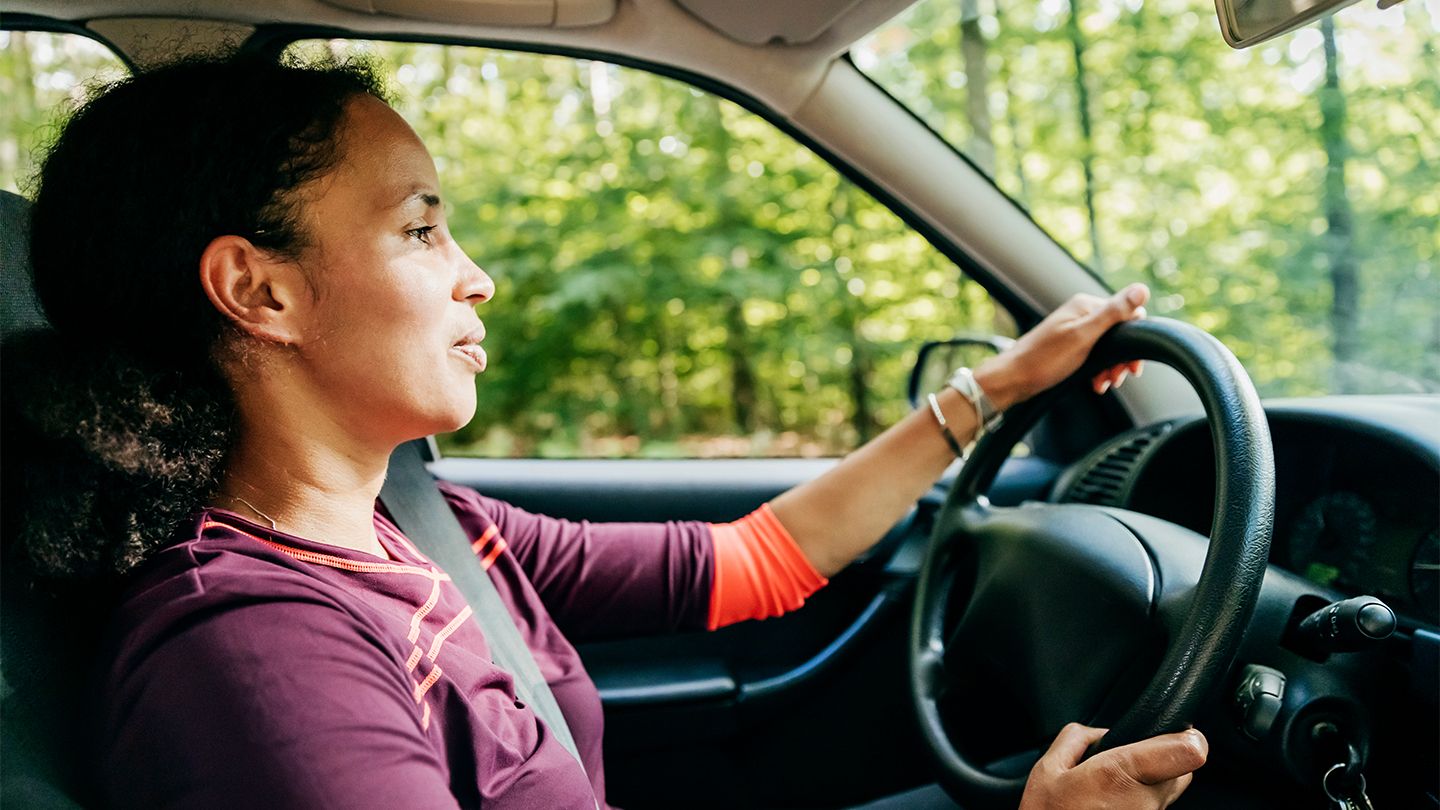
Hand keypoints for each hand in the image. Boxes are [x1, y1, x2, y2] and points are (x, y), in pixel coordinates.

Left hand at [974, 283, 1149, 409]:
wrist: (1013, 380)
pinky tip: (1096, 383)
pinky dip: (1099, 370)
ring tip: (1105, 383)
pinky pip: (1094, 356)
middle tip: (1117, 377)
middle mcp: (1080, 314)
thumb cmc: (1044, 360)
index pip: (1127, 314)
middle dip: (1122, 358)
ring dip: (1111, 367)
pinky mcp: (1069, 347)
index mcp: (1085, 306)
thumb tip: (1142, 289)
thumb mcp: (1083, 336)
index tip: (1132, 365)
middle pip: (1118, 333)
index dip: (1134, 339)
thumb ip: (1112, 314)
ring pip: (1107, 347)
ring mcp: (1074, 330)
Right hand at [1019, 723, 1206, 809]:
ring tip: (1110, 792)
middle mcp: (1145, 802)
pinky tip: (1110, 807)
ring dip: (1147, 785)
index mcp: (1120, 774)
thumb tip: (1103, 733)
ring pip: (1167, 793)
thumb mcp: (1047, 768)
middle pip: (1181, 770)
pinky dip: (1137, 804)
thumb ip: (1077, 738)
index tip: (1177, 733)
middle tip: (1124, 764)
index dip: (1187, 737)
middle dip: (1159, 761)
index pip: (1187, 753)